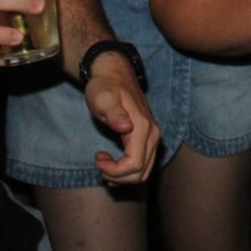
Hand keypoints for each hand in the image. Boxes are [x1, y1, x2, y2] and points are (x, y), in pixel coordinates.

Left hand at [84, 49, 160, 184]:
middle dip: (118, 176)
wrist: (115, 74)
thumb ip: (114, 113)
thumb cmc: (105, 86)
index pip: (135, 164)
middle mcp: (153, 134)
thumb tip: (125, 127)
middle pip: (142, 172)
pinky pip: (142, 164)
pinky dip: (126, 170)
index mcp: (142, 127)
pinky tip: (110, 161)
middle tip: (99, 163)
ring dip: (122, 175)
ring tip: (103, 162)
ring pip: (144, 172)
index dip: (115, 171)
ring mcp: (152, 137)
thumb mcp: (103, 98)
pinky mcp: (148, 138)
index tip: (97, 160)